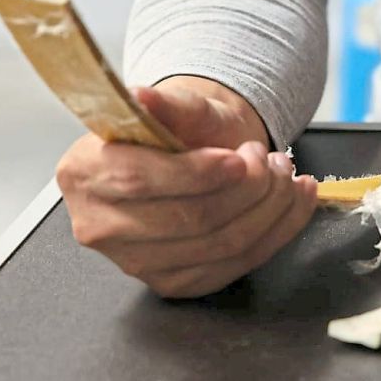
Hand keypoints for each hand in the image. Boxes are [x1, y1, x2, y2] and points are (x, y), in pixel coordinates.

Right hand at [56, 76, 316, 297]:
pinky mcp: (175, 283)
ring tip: (286, 173)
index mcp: (85, 172)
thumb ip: (167, 104)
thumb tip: (143, 96)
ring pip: (221, 245)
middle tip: (272, 158)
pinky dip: (278, 232)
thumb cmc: (181, 130)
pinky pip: (237, 265)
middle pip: (188, 218)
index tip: (239, 158)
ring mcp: (136, 263)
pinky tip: (296, 201)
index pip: (138, 179)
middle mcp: (100, 226)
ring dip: (270, 208)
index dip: (197, 171)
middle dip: (247, 188)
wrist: (194, 155)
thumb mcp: (179, 105)